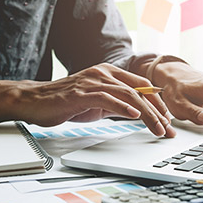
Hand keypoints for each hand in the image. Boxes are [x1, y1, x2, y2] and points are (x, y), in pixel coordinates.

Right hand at [0, 63, 175, 136]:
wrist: (34, 100)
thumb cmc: (63, 102)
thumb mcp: (95, 102)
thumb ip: (115, 104)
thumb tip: (135, 113)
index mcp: (107, 73)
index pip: (141, 86)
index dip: (157, 103)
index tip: (166, 119)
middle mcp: (103, 73)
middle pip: (140, 90)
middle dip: (158, 111)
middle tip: (168, 129)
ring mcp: (92, 81)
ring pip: (128, 95)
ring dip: (147, 114)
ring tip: (158, 129)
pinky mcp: (82, 93)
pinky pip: (108, 99)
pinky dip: (123, 108)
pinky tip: (135, 116)